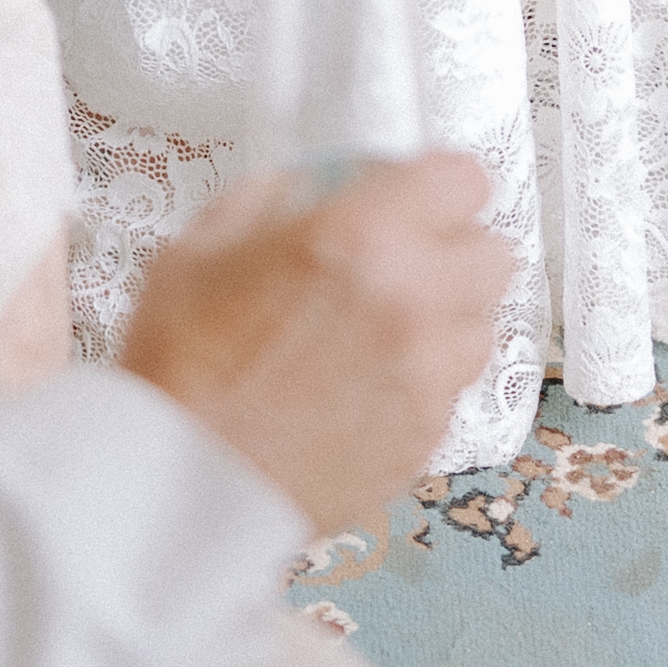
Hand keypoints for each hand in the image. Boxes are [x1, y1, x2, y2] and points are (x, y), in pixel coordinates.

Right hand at [115, 156, 511, 541]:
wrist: (175, 486)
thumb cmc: (178, 368)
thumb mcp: (204, 247)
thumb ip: (277, 201)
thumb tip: (317, 187)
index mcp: (362, 237)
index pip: (463, 179)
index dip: (434, 185)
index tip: (409, 198)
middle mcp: (413, 303)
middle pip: (492, 254)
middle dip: (451, 250)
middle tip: (398, 264)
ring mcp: (427, 378)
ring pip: (480, 326)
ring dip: (444, 319)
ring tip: (379, 332)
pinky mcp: (426, 439)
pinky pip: (451, 390)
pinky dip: (423, 381)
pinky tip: (363, 386)